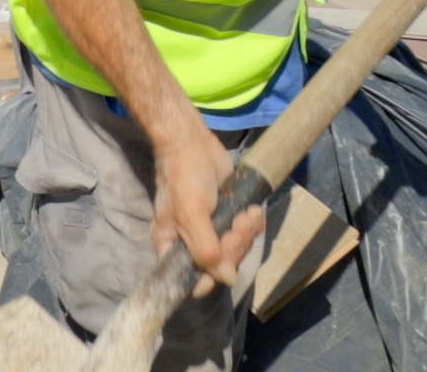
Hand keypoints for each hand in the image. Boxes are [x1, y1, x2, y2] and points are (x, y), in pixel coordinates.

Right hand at [151, 126, 264, 297]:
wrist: (192, 144)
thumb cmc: (184, 179)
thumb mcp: (191, 215)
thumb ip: (205, 249)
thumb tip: (227, 279)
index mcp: (173, 248)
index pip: (192, 281)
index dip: (210, 278)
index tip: (223, 261)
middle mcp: (191, 244)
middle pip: (220, 267)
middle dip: (234, 248)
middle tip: (237, 225)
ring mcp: (212, 232)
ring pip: (236, 251)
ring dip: (246, 235)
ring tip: (246, 214)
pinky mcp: (229, 218)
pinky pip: (246, 234)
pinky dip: (253, 224)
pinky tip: (253, 210)